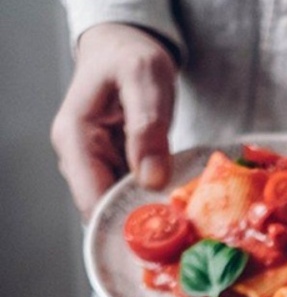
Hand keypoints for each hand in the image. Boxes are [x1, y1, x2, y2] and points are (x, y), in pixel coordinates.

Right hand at [51, 23, 176, 219]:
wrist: (125, 50)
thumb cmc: (131, 57)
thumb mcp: (145, 79)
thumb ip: (147, 127)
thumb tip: (150, 179)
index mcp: (74, 138)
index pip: (91, 200)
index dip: (124, 222)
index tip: (162, 230)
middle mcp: (77, 159)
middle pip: (105, 212)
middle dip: (142, 223)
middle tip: (183, 228)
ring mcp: (94, 167)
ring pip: (120, 209)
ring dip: (150, 216)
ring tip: (184, 216)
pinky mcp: (112, 171)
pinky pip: (131, 198)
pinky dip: (153, 203)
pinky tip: (177, 204)